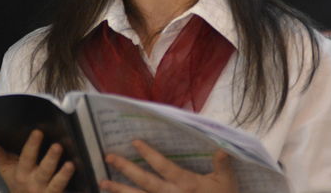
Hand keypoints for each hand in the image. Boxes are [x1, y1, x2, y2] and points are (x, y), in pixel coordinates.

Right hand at [0, 129, 74, 192]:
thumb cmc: (19, 183)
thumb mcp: (7, 170)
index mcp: (22, 174)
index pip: (26, 158)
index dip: (32, 146)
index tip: (38, 132)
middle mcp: (35, 183)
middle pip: (43, 171)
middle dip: (50, 160)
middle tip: (58, 146)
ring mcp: (48, 192)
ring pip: (56, 185)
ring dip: (63, 176)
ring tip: (71, 165)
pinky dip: (77, 191)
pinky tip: (88, 186)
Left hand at [100, 140, 237, 192]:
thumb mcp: (227, 182)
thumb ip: (222, 164)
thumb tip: (222, 147)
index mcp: (186, 184)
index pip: (164, 166)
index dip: (149, 154)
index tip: (134, 142)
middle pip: (145, 181)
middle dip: (126, 169)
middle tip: (109, 157)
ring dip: (119, 190)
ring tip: (102, 182)